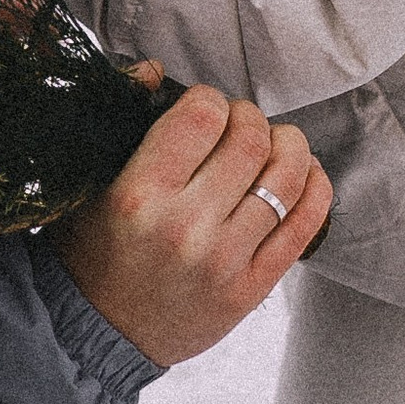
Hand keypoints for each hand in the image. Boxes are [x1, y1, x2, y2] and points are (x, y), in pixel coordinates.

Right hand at [47, 86, 329, 367]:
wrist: (96, 334)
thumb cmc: (92, 251)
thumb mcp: (89, 182)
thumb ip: (123, 121)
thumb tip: (156, 69)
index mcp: (140, 193)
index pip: (202, 114)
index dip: (210, 98)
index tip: (205, 108)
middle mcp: (185, 226)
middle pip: (251, 139)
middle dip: (250, 118)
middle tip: (238, 126)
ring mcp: (224, 260)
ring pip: (287, 177)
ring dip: (289, 146)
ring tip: (275, 144)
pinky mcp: (251, 289)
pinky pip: (305, 226)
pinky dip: (315, 189)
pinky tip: (304, 175)